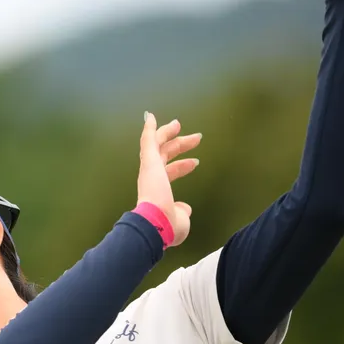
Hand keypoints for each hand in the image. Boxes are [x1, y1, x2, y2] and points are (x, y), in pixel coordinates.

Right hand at [137, 112, 198, 246]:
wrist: (156, 224)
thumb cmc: (168, 226)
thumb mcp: (180, 218)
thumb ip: (181, 210)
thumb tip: (184, 208)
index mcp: (157, 190)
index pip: (169, 173)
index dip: (182, 167)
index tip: (195, 163)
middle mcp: (151, 178)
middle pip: (166, 156)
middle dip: (180, 145)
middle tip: (194, 138)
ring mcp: (149, 169)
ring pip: (157, 145)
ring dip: (168, 133)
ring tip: (178, 124)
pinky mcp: (148, 162)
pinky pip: (147, 141)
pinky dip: (149, 129)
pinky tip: (150, 117)